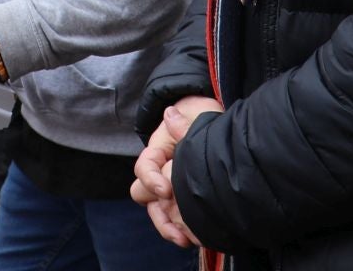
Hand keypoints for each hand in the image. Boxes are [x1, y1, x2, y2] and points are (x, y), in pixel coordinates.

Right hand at [131, 96, 220, 247]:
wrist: (209, 127)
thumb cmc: (198, 121)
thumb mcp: (193, 119)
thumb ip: (182, 124)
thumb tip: (170, 113)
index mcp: (156, 154)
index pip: (144, 169)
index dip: (151, 180)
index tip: (167, 190)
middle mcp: (157, 175)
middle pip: (143, 196)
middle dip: (157, 209)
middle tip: (175, 219)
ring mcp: (168, 191)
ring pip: (157, 214)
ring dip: (168, 228)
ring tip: (184, 239)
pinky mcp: (182, 204)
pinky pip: (176, 223)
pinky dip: (183, 233)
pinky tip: (196, 239)